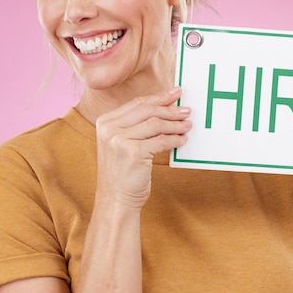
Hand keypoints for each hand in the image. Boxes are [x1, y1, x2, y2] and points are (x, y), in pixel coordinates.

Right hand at [94, 87, 190, 208]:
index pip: (137, 104)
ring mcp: (119, 140)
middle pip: (147, 110)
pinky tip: (182, 140)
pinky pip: (161, 140)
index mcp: (105, 122)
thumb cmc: (123, 172)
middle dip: (170, 109)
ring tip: (187, 125)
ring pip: (156, 124)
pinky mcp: (133, 153)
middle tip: (186, 110)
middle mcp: (109, 129)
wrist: (115, 199)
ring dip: (175, 124)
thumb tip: (166, 108)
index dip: (159, 97)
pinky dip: (175, 139)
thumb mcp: (122, 144)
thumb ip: (137, 126)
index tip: (175, 93)